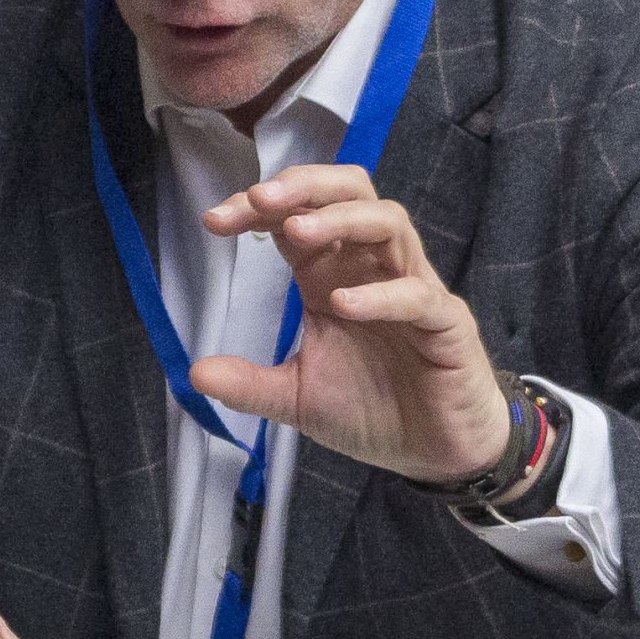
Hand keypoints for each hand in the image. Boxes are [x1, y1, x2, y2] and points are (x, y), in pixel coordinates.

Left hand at [191, 163, 509, 482]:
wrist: (434, 452)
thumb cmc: (375, 410)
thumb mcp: (297, 399)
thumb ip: (250, 385)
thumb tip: (194, 373)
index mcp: (333, 277)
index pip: (298, 217)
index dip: (260, 208)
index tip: (214, 221)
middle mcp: (372, 271)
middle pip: (351, 194)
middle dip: (306, 186)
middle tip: (260, 197)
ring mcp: (412, 291)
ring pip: (389, 223)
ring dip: (341, 219)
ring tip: (298, 230)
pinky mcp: (445, 324)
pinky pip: (417, 295)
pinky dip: (381, 295)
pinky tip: (345, 303)